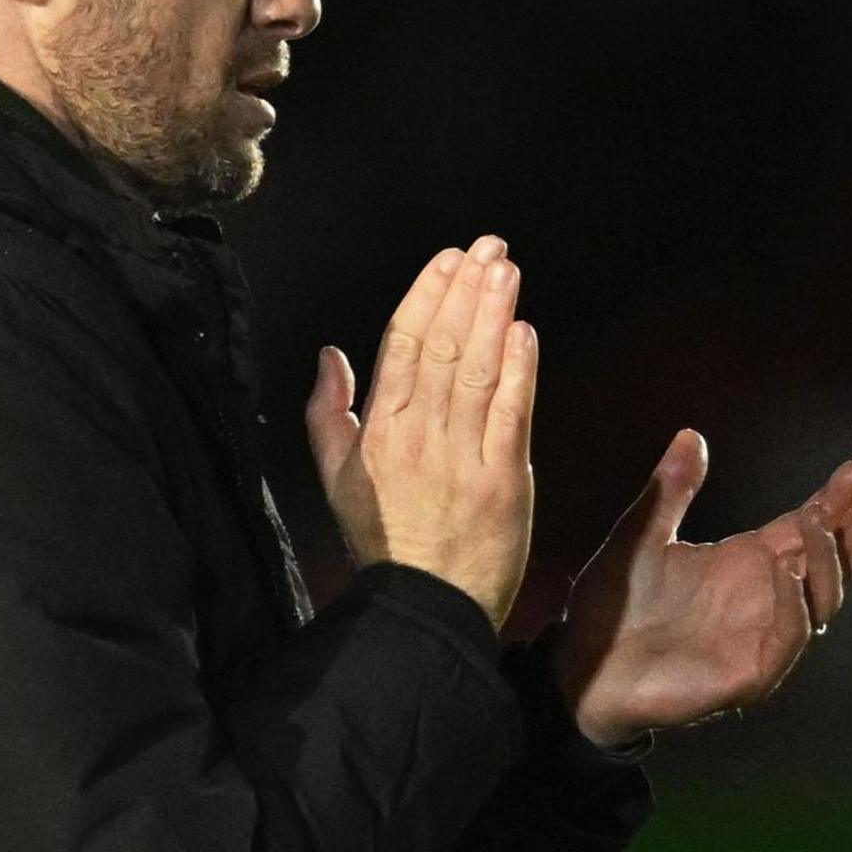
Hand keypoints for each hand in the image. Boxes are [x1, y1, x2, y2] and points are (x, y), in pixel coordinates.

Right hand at [304, 237, 537, 629]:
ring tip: (506, 271)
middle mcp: (416, 436)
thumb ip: (328, 411)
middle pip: (443, 346)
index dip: (425, 296)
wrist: (425, 603)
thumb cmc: (381, 539)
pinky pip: (512, 411)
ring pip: (478, 369)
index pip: (401, 346)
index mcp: (376, 432)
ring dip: (494, 314)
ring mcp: (461, 455)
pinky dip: (519, 368)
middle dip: (466, 290)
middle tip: (487, 248)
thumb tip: (331, 354)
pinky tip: (524, 331)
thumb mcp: (336, 476)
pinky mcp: (504, 478)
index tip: (446, 260)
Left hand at [549, 436, 851, 743]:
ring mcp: (762, 639)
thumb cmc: (612, 606)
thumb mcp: (641, 536)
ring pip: (819, 600)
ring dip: (825, 560)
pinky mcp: (748, 675)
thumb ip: (670, 490)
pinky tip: (787, 571)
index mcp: (747, 565)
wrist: (581, 669)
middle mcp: (766, 600)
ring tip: (816, 520)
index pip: (806, 530)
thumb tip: (691, 434)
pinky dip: (792, 606)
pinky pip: (786, 639)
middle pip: (831, 562)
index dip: (834, 502)